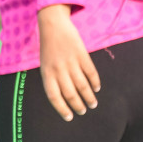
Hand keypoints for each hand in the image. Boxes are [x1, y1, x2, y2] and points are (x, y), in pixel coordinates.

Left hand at [37, 4, 100, 121]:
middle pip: (70, 93)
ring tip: (93, 104)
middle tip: (83, 111)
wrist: (53, 24)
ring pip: (82, 86)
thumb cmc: (49, 47)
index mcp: (47, 72)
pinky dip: (95, 82)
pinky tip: (97, 88)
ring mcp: (71, 62)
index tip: (69, 117)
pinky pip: (90, 73)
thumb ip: (52, 79)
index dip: (62, 109)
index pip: (54, 96)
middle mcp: (58, 69)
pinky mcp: (82, 55)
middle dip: (78, 105)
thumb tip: (64, 98)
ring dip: (89, 97)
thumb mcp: (45, 64)